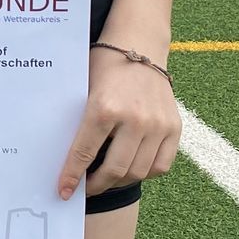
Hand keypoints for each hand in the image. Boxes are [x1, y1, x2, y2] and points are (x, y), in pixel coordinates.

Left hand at [58, 43, 180, 199]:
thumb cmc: (103, 67)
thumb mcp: (83, 90)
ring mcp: (157, 124)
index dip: (72, 177)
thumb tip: (64, 159)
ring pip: (139, 172)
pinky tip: (130, 168)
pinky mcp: (174, 127)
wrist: (138, 46)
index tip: (64, 192)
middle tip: (85, 188)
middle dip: (96, 185)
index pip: (84, 153)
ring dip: (119, 182)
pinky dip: (145, 172)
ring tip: (106, 180)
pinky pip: (161, 165)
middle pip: (115, 170)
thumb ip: (79, 123)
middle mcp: (134, 119)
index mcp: (104, 108)